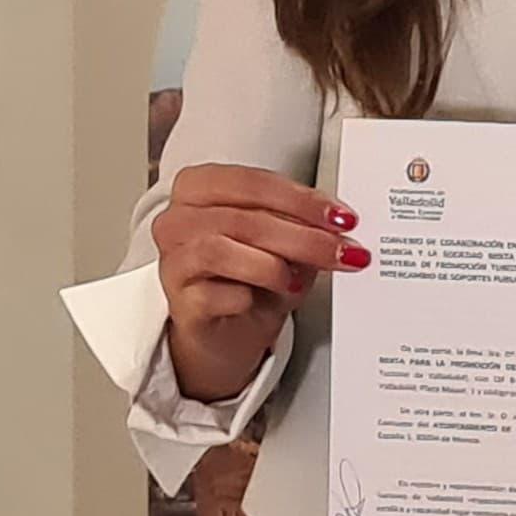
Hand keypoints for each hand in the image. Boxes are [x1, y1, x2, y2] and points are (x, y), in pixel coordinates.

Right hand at [152, 165, 366, 401]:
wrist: (232, 332)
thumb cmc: (254, 278)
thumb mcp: (286, 244)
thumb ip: (304, 227)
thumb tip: (338, 226)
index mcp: (201, 188)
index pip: (252, 182)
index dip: (301, 199)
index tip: (341, 217)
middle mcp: (178, 220)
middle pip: (242, 217)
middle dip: (303, 235)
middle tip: (342, 251)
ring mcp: (173, 262)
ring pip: (218, 249)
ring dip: (273, 265)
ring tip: (299, 280)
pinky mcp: (179, 303)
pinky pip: (211, 294)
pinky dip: (246, 296)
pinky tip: (265, 299)